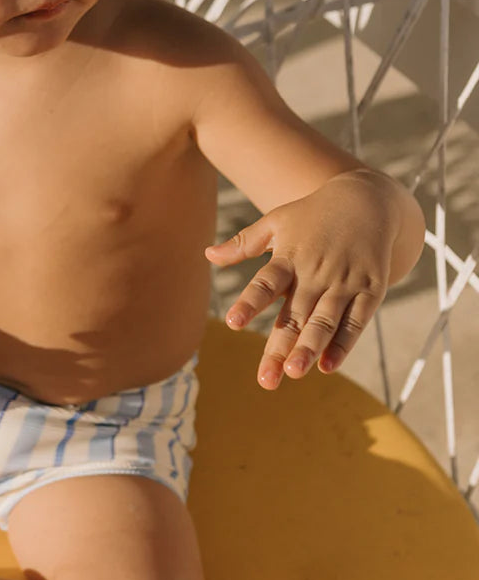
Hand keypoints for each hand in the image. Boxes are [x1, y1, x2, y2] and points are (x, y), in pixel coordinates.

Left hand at [206, 174, 395, 390]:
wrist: (366, 200)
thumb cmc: (312, 214)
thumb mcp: (275, 222)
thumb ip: (243, 244)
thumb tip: (207, 255)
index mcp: (290, 257)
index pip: (265, 282)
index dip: (250, 303)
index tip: (232, 323)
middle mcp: (316, 272)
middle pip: (295, 314)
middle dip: (280, 347)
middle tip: (266, 379)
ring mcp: (345, 282)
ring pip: (325, 321)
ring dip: (310, 348)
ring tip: (293, 373)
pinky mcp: (371, 290)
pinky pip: (356, 321)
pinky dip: (344, 344)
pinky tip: (329, 366)